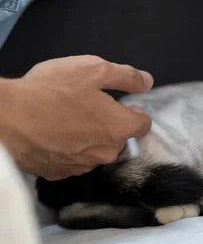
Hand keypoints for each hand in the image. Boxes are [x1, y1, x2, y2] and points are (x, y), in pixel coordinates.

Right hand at [0, 56, 153, 179]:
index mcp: (119, 128)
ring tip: (66, 118)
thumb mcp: (94, 70)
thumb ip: (127, 76)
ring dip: (88, 137)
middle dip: (109, 123)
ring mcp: (82, 166)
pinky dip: (68, 148)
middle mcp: (106, 153)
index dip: (133, 111)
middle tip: (86, 106)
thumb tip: (147, 82)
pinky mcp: (59, 173)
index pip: (143, 124)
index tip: (119, 103)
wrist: (5, 118)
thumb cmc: (52, 90)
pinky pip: (73, 160)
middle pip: (119, 138)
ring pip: (96, 150)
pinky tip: (53, 134)